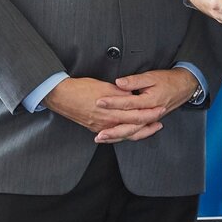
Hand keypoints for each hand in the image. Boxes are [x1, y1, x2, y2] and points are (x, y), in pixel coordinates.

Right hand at [43, 76, 162, 141]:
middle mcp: (107, 123)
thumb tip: (134, 95)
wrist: (61, 95)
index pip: (136, 115)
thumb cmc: (81, 88)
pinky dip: (125, 134)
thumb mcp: (105, 86)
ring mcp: (101, 128)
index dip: (150, 113)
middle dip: (148, 125)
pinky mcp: (95, 129)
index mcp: (111, 111)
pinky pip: (114, 135)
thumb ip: (121, 92)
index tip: (160, 109)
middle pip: (133, 127)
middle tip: (160, 121)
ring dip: (139, 132)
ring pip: (124, 134)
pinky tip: (131, 133)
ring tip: (150, 128)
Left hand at [92, 68, 197, 142]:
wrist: (183, 87)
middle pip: (129, 125)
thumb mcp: (151, 76)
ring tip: (102, 138)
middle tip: (98, 131)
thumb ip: (134, 80)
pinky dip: (125, 136)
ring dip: (117, 136)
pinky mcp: (149, 122)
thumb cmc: (168, 81)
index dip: (112, 103)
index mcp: (149, 101)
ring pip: (133, 132)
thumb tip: (119, 82)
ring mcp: (149, 120)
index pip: (128, 104)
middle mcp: (150, 113)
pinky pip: (137, 133)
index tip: (99, 102)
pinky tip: (114, 137)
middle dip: (112, 129)